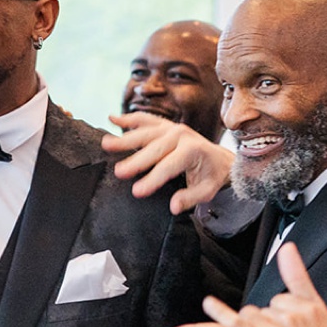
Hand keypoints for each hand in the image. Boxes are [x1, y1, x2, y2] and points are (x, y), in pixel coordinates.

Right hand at [101, 110, 232, 213]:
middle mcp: (181, 134)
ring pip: (145, 131)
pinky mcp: (165, 125)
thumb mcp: (206, 191)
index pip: (167, 167)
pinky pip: (145, 120)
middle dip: (135, 160)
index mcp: (192, 150)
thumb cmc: (210, 176)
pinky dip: (129, 119)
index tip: (137, 192)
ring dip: (125, 137)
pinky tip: (112, 118)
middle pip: (153, 148)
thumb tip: (173, 207)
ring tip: (106, 143)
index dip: (152, 180)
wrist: (219, 158)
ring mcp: (172, 127)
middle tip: (118, 171)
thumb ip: (189, 198)